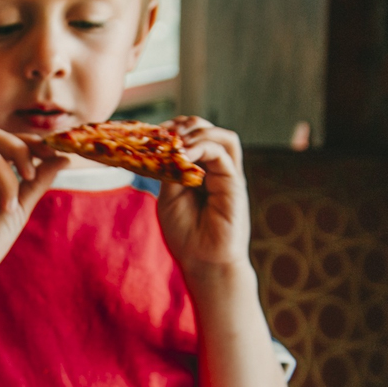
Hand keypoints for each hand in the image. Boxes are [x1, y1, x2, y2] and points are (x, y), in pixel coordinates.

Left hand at [156, 117, 251, 277]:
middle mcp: (216, 170)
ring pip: (222, 137)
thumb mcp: (169, 197)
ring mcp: (227, 175)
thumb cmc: (186, 234)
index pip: (192, 138)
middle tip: (164, 132)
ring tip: (176, 141)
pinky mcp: (234, 183)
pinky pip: (222, 154)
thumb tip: (165, 147)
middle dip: (186, 125)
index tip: (152, 132)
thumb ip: (170, 171)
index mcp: (199, 171)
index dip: (174, 130)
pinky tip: (182, 155)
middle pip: (209, 131)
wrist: (204, 262)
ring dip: (197, 132)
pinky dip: (201, 147)